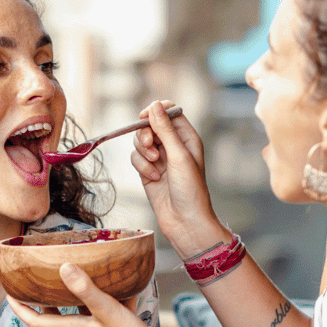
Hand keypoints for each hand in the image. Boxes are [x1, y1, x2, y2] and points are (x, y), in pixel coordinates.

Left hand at [8, 263, 177, 326]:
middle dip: (40, 303)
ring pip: (77, 313)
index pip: (36, 321)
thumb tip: (63, 268)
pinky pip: (102, 310)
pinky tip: (114, 281)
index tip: (9, 294)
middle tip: (35, 284)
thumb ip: (84, 289)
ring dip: (69, 298)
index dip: (20, 309)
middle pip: (53, 318)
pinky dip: (103, 297)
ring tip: (68, 277)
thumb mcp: (105, 310)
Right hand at [130, 101, 229, 258]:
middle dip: (146, 135)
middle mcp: (173, 145)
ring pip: (140, 141)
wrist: (185, 221)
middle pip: (150, 125)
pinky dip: (141, 166)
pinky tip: (153, 178)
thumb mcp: (179, 156)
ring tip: (154, 166)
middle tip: (150, 146)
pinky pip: (136, 158)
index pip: (169, 112)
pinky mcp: (147, 171)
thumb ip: (165, 130)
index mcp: (187, 137)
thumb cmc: (190, 189)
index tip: (144, 117)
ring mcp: (159, 158)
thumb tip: (155, 105)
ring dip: (143, 152)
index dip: (156, 111)